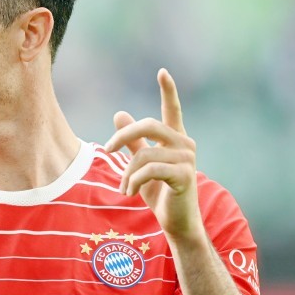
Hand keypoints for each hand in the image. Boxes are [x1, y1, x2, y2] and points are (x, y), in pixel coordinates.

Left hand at [104, 69, 200, 238]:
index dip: (168, 90)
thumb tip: (119, 114)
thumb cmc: (160, 193)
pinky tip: (131, 193)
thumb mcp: (142, 165)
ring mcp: (187, 159)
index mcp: (175, 138)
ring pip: (144, 154)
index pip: (172, 110)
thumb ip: (133, 141)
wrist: (177, 222)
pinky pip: (149, 170)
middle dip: (124, 136)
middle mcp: (185, 144)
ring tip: (125, 188)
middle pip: (149, 125)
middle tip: (107, 149)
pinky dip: (134, 181)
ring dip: (127, 173)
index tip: (162, 72)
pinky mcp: (184, 175)